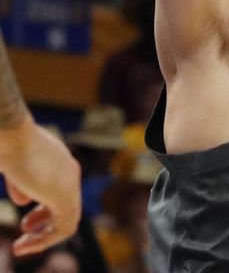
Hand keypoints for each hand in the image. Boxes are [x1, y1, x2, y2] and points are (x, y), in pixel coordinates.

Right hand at [0, 119, 80, 255]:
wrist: (12, 134)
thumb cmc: (8, 144)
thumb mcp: (15, 165)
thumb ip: (21, 183)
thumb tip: (24, 202)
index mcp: (60, 161)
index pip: (61, 189)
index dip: (44, 209)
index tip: (25, 221)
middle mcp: (70, 171)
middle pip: (68, 205)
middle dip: (46, 222)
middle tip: (25, 229)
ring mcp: (70, 184)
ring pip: (69, 220)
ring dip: (45, 237)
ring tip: (22, 246)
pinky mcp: (65, 196)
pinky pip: (65, 227)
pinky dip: (46, 240)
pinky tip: (24, 245)